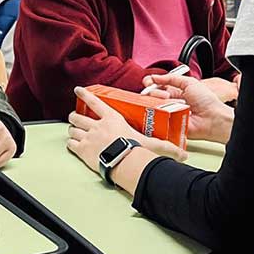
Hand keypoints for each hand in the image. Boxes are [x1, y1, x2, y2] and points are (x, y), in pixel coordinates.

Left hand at [66, 86, 186, 174]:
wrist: (125, 163)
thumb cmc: (136, 150)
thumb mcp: (153, 145)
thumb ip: (167, 147)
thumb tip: (183, 154)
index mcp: (112, 119)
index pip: (95, 102)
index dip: (85, 94)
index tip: (78, 89)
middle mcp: (97, 125)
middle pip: (78, 116)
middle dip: (74, 116)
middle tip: (74, 117)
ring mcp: (88, 137)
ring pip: (72, 129)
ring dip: (72, 130)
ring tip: (73, 131)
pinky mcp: (82, 150)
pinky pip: (71, 144)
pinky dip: (71, 144)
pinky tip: (73, 145)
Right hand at [141, 74, 233, 143]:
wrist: (212, 117)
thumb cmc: (205, 101)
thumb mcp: (189, 82)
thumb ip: (171, 78)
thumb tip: (155, 77)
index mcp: (174, 92)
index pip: (156, 86)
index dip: (150, 83)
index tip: (150, 82)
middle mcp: (169, 102)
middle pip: (150, 95)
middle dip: (155, 92)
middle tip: (166, 95)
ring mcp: (167, 114)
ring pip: (151, 106)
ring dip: (158, 102)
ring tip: (169, 103)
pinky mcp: (167, 125)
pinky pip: (156, 119)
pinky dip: (158, 114)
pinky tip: (165, 112)